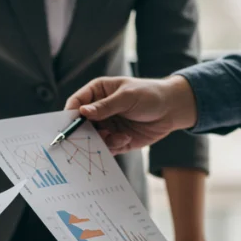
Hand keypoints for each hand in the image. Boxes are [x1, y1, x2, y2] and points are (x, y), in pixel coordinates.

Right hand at [65, 75, 198, 153]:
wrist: (172, 109)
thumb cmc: (150, 94)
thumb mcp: (127, 97)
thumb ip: (105, 106)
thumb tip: (82, 112)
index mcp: (97, 92)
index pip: (76, 103)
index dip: (70, 114)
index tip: (68, 125)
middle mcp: (99, 110)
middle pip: (80, 125)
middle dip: (84, 133)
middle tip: (90, 138)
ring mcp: (107, 125)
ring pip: (93, 139)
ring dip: (102, 141)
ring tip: (116, 137)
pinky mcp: (117, 139)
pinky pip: (107, 148)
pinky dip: (113, 146)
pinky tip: (126, 138)